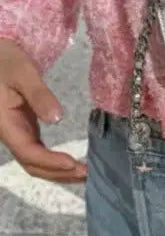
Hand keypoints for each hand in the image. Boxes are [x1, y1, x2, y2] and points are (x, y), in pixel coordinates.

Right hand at [0, 38, 86, 182]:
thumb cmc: (5, 60)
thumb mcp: (23, 72)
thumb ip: (39, 94)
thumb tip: (56, 117)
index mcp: (4, 123)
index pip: (28, 151)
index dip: (49, 161)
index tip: (73, 163)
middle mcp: (9, 132)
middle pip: (31, 164)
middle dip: (57, 173)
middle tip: (86, 176)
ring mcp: (16, 131)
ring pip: (33, 161)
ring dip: (57, 171)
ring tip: (83, 174)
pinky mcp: (23, 127)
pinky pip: (36, 151)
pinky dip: (53, 161)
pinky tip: (70, 163)